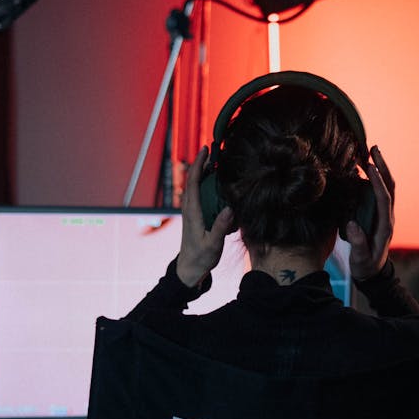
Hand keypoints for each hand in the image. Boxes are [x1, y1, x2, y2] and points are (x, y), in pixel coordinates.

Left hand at [176, 146, 234, 287]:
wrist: (189, 269)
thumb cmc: (201, 257)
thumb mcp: (213, 244)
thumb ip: (220, 227)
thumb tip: (229, 209)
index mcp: (192, 212)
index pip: (192, 182)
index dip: (198, 164)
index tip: (205, 150)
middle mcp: (189, 209)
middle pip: (192, 179)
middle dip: (201, 163)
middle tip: (214, 151)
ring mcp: (190, 212)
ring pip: (194, 186)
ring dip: (202, 173)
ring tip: (216, 163)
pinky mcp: (193, 216)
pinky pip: (197, 194)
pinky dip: (204, 184)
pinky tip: (216, 183)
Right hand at [345, 145, 393, 281]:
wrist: (372, 273)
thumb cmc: (366, 266)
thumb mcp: (361, 259)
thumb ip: (358, 243)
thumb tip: (353, 224)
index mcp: (385, 225)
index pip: (384, 198)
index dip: (378, 182)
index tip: (370, 167)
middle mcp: (388, 216)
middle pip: (389, 186)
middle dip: (383, 166)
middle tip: (374, 148)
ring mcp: (385, 214)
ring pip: (386, 186)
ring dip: (379, 168)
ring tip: (369, 152)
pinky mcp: (379, 213)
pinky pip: (378, 191)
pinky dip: (373, 177)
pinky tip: (362, 169)